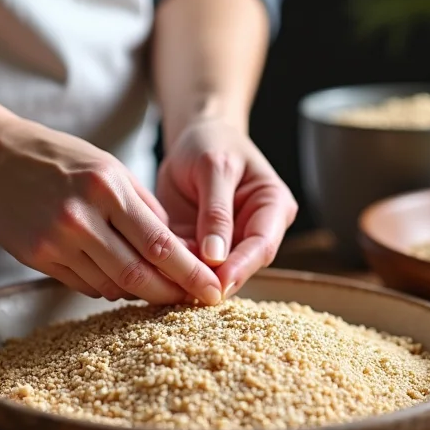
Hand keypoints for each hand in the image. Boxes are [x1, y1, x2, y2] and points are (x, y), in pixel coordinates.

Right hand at [0, 118, 223, 304]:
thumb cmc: (59, 160)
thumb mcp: (108, 167)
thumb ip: (143, 206)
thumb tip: (176, 247)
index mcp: (107, 188)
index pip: (159, 244)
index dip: (189, 273)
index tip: (212, 289)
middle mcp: (82, 217)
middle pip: (138, 274)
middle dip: (170, 293)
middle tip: (191, 301)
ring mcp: (56, 241)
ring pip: (111, 285)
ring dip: (137, 291)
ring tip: (153, 286)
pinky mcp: (38, 257)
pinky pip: (83, 285)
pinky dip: (106, 286)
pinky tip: (114, 276)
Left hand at [157, 118, 297, 296]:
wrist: (195, 136)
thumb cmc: (212, 142)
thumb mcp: (215, 167)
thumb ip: (216, 211)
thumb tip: (216, 257)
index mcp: (273, 207)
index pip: (262, 245)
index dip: (242, 267)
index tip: (220, 282)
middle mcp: (255, 229)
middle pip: (240, 265)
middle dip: (215, 280)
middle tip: (190, 294)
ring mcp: (228, 241)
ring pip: (213, 271)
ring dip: (191, 279)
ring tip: (169, 287)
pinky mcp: (200, 245)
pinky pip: (189, 263)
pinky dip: (174, 270)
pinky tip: (156, 274)